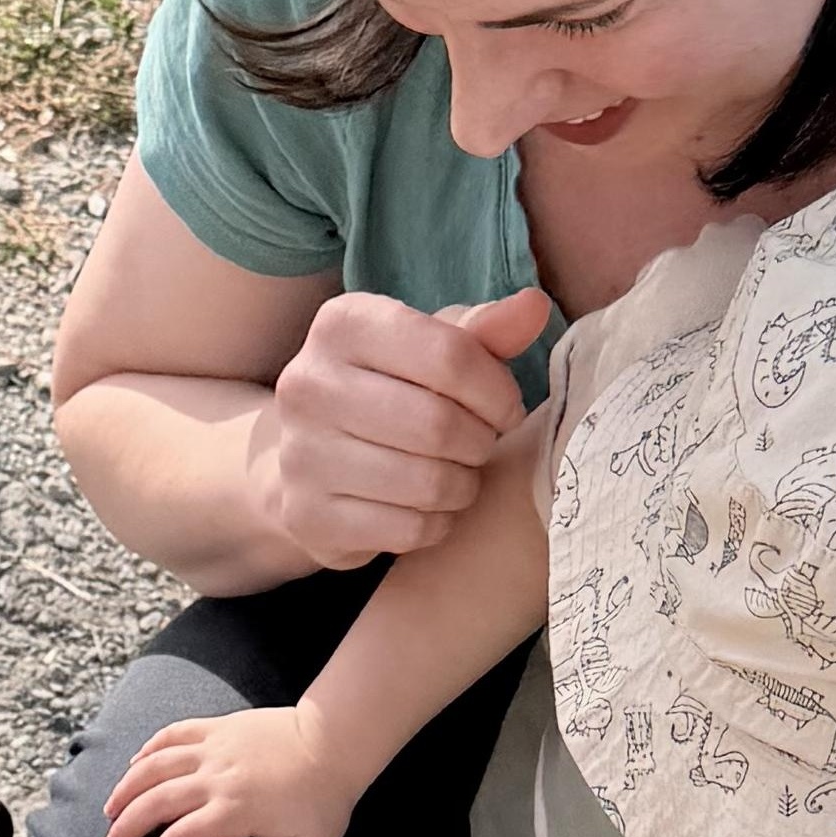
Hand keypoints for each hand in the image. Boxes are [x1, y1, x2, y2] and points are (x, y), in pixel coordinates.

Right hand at [100, 702, 369, 836]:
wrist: (335, 741)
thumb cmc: (324, 800)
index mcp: (235, 810)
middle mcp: (216, 776)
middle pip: (154, 802)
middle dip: (126, 828)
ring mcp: (213, 747)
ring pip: (154, 766)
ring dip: (126, 789)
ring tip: (110, 812)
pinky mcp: (216, 727)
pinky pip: (171, 735)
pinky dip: (147, 751)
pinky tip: (134, 767)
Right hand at [239, 282, 551, 570]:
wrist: (302, 458)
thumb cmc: (387, 390)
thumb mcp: (430, 348)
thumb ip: (486, 330)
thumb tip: (534, 306)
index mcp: (342, 324)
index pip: (449, 356)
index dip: (496, 391)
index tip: (506, 409)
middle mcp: (308, 384)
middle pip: (438, 424)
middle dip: (480, 442)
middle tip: (481, 446)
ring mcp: (301, 455)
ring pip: (426, 483)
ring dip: (462, 486)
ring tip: (459, 475)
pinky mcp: (308, 517)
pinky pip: (407, 530)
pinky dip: (436, 524)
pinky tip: (430, 508)